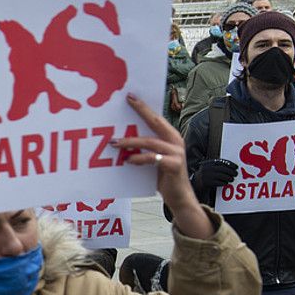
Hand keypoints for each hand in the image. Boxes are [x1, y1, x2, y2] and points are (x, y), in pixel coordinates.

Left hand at [112, 94, 210, 237]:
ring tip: (115, 143)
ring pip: (151, 142)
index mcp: (170, 137)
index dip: (144, 107)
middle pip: (156, 122)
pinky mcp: (174, 165)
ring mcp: (176, 153)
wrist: (179, 197)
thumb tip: (121, 141)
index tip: (130, 97)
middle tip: (127, 102)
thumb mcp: (153, 160)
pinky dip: (140, 159)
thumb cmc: (164, 177)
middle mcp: (175, 141)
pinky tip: (129, 161)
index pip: (156, 118)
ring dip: (131, 142)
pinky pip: (154, 159)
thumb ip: (143, 149)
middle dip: (141, 111)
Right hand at [191, 158, 239, 192]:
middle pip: (222, 169)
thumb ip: (218, 166)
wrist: (196, 184)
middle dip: (231, 172)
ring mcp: (206, 176)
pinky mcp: (206, 183)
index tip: (236, 167)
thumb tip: (232, 167)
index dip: (230, 164)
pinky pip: (218, 182)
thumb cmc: (207, 176)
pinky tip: (226, 183)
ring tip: (232, 179)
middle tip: (236, 174)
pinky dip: (223, 183)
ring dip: (228, 178)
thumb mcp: (210, 168)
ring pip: (221, 176)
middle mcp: (206, 168)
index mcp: (208, 163)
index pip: (221, 162)